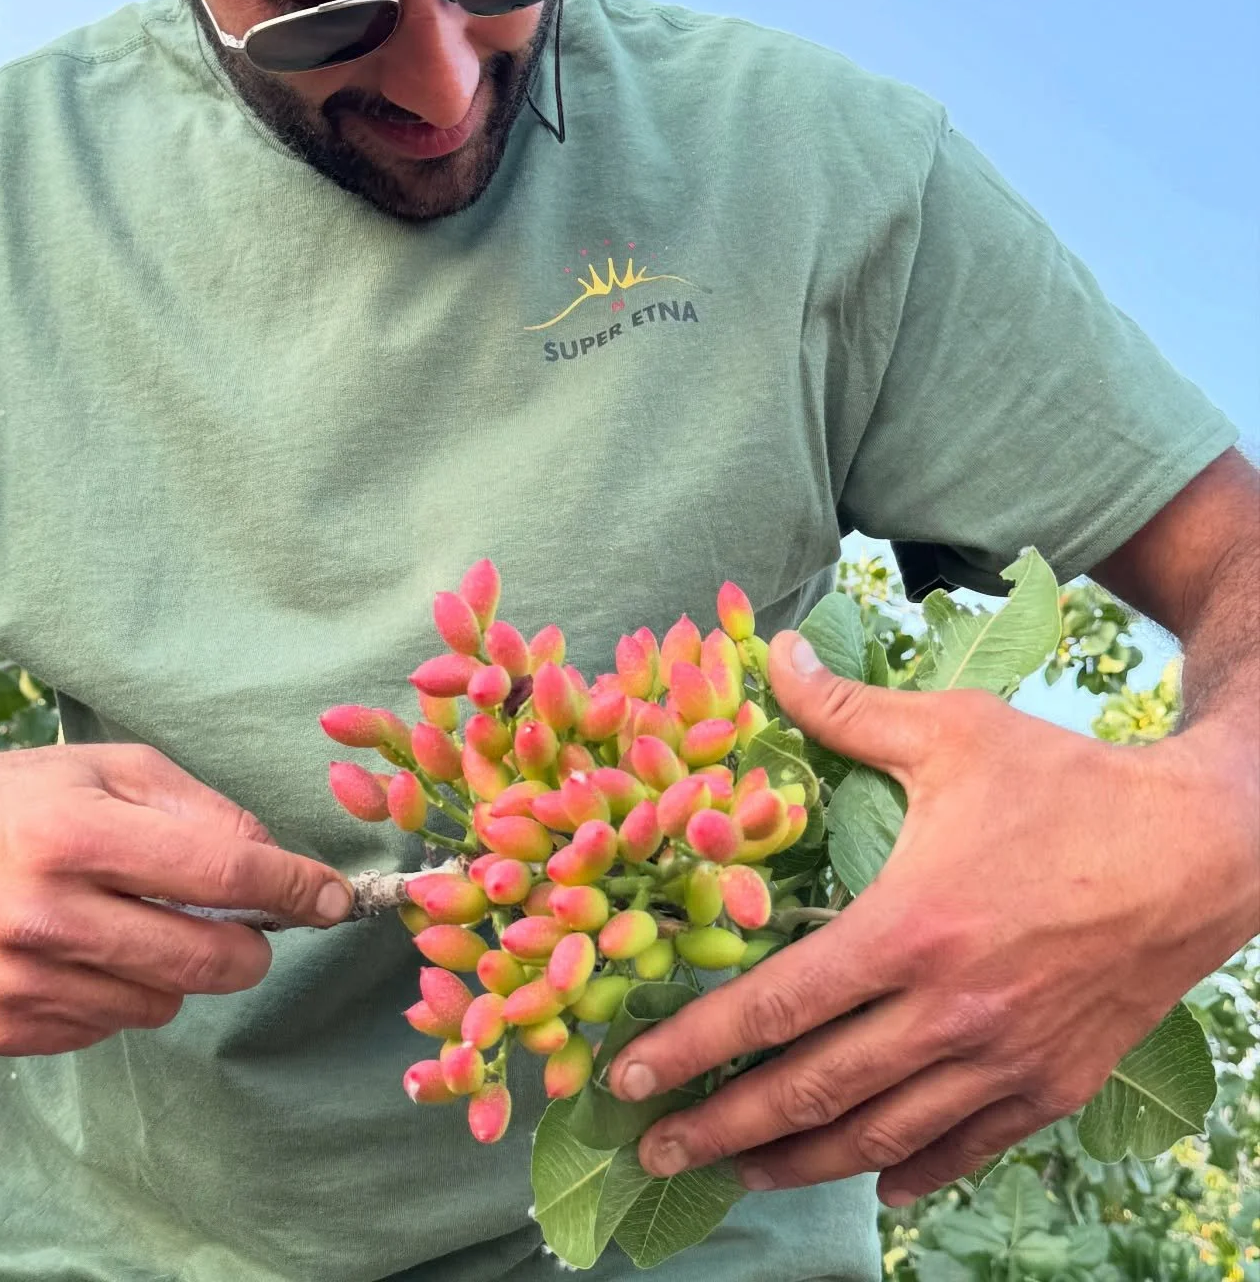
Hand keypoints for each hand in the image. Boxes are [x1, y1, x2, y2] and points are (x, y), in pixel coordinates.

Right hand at [0, 740, 352, 1054]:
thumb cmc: (22, 795)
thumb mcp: (117, 769)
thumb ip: (205, 812)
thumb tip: (277, 865)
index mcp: (77, 834)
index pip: (222, 877)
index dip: (294, 889)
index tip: (335, 898)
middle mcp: (42, 914)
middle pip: (204, 960)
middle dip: (250, 946)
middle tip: (247, 926)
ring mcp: (16, 981)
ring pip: (162, 1004)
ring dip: (175, 970)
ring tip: (132, 922)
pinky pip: (108, 1029)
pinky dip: (120, 995)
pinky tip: (87, 952)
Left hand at [609, 632, 1255, 1204]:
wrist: (1205, 846)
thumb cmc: (1070, 783)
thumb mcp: (952, 730)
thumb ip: (846, 709)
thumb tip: (772, 651)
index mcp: (909, 929)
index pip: (773, 1006)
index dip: (692, 1048)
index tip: (630, 1076)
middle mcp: (950, 1013)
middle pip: (811, 1092)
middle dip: (721, 1129)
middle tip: (655, 1150)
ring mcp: (1005, 1061)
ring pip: (880, 1137)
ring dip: (798, 1162)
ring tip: (737, 1175)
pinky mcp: (1053, 1084)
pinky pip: (967, 1148)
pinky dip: (909, 1169)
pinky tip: (872, 1179)